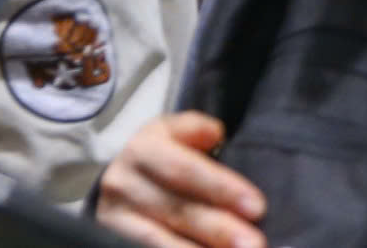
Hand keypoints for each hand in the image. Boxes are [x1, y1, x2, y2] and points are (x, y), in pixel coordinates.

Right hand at [95, 113, 266, 247]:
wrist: (118, 184)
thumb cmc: (161, 157)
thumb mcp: (174, 132)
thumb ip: (196, 129)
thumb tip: (215, 134)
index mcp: (142, 150)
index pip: (186, 170)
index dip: (222, 189)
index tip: (257, 207)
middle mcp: (122, 185)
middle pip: (177, 211)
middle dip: (219, 229)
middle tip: (255, 244)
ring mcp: (112, 220)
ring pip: (158, 241)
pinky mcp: (109, 241)